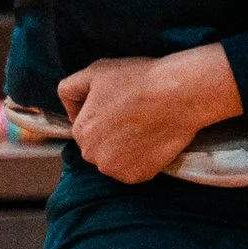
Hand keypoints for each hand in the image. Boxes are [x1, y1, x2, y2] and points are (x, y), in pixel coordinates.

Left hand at [59, 44, 243, 184]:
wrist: (178, 94)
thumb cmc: (138, 79)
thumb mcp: (95, 72)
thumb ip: (70, 89)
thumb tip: (69, 108)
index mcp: (81, 132)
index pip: (84, 128)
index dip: (100, 115)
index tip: (118, 104)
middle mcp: (94, 156)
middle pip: (98, 146)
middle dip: (110, 134)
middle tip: (132, 114)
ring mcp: (117, 169)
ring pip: (115, 160)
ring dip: (124, 149)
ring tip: (142, 126)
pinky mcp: (139, 177)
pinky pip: (134, 169)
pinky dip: (142, 158)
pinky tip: (151, 139)